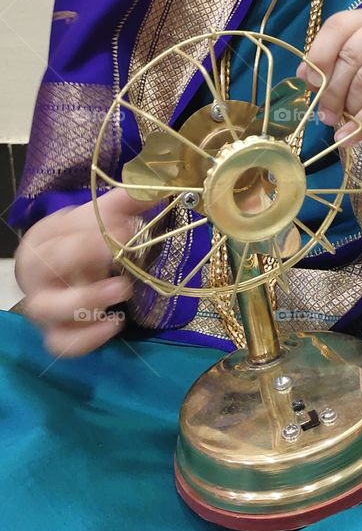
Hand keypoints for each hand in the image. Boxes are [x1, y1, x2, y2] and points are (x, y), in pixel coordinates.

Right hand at [14, 186, 157, 358]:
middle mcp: (34, 274)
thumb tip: (158, 186)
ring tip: (123, 289)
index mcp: (42, 240)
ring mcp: (43, 307)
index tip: (125, 228)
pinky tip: (114, 323)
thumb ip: (127, 201)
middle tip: (119, 253)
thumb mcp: (103, 219)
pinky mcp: (55, 334)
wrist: (72, 276)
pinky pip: (62, 344)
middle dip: (82, 256)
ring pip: (50, 309)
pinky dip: (86, 338)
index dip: (89, 232)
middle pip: (45, 266)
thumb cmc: (84, 243)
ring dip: (86, 300)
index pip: (56, 233)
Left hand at [294, 6, 361, 144]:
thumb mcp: (361, 62)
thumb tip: (304, 75)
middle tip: (325, 113)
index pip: (337, 27)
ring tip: (342, 122)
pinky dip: (360, 125)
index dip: (318, 56)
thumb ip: (333, 63)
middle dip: (331, 90)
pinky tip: (348, 136)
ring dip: (347, 108)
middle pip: (350, 58)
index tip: (311, 83)